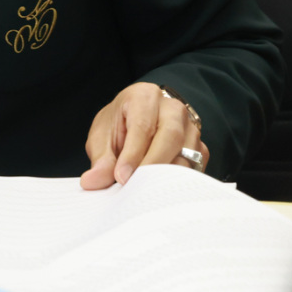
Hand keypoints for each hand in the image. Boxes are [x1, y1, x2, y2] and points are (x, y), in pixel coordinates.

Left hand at [80, 82, 206, 189]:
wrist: (136, 121)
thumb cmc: (119, 125)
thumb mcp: (103, 137)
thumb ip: (100, 159)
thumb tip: (92, 181)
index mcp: (145, 97)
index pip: (142, 125)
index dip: (132, 154)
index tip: (121, 177)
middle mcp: (172, 108)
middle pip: (171, 136)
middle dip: (153, 164)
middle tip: (135, 187)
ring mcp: (190, 128)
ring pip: (186, 154)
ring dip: (166, 177)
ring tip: (145, 194)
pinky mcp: (199, 149)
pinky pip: (193, 168)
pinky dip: (177, 183)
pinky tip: (159, 194)